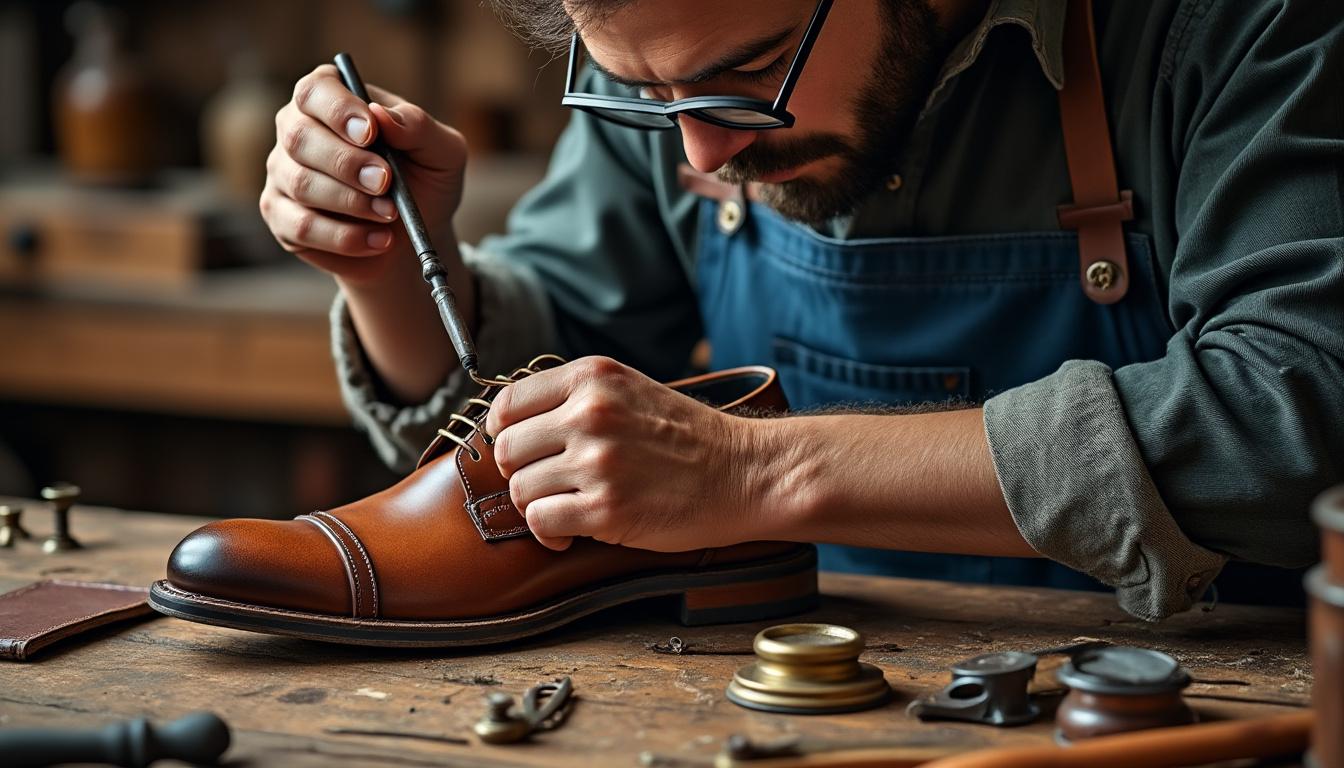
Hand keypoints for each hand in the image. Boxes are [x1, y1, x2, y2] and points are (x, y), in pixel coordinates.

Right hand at [260, 64, 466, 284]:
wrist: (415, 234)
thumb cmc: (425, 181)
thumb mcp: (442, 151)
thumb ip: (417, 126)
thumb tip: (381, 115)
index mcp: (332, 98)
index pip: (315, 91)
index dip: (339, 110)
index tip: (370, 134)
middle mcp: (297, 129)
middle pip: (299, 137)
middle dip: (347, 163)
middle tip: (385, 182)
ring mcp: (283, 173)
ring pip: (301, 184)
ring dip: (351, 202)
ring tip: (390, 213)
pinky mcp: (282, 217)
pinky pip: (301, 227)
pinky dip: (345, 237)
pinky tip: (379, 240)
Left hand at [484, 357, 765, 551]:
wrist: (745, 473)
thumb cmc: (690, 438)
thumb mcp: (631, 391)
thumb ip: (577, 398)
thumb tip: (515, 425)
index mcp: (593, 378)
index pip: (508, 404)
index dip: (504, 433)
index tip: (519, 449)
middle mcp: (590, 414)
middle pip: (507, 450)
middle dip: (520, 473)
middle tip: (548, 484)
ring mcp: (597, 462)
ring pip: (521, 489)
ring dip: (538, 506)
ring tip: (567, 508)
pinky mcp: (605, 509)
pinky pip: (540, 522)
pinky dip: (549, 534)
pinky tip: (569, 532)